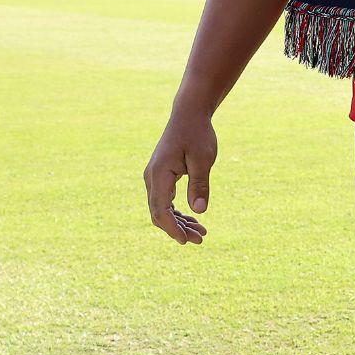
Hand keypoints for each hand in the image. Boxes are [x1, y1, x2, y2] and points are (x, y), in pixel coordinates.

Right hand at [143, 111, 216, 244]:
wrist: (189, 114)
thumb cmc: (197, 133)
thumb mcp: (203, 159)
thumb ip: (200, 184)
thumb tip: (200, 211)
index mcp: (159, 173)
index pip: (161, 209)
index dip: (172, 228)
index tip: (186, 241)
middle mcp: (152, 178)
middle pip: (159, 213)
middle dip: (178, 229)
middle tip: (201, 239)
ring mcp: (154, 178)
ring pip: (162, 209)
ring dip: (179, 222)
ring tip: (201, 232)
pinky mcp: (161, 177)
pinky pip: (165, 201)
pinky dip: (177, 212)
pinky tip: (193, 219)